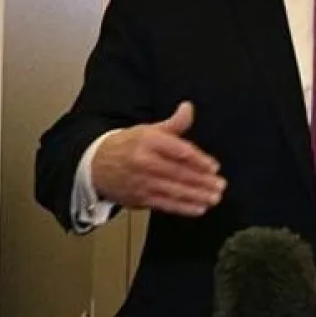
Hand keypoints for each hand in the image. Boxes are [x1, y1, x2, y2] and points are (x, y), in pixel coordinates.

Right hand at [91, 102, 226, 216]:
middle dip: (202, 181)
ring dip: (196, 196)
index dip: (198, 160)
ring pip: (174, 190)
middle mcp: (144, 162)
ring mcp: (142, 182)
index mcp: (148, 141)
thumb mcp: (148, 130)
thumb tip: (189, 108)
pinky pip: (165, 204)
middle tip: (220, 185)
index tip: (214, 167)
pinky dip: (183, 208)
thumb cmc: (127, 146)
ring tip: (214, 198)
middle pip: (179, 172)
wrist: (96, 165)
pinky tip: (199, 208)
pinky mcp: (140, 198)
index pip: (178, 151)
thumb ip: (173, 123)